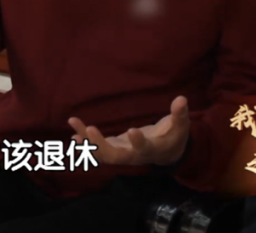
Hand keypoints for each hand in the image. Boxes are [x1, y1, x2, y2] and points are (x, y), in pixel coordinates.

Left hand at [68, 96, 189, 166]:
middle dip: (101, 145)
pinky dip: (86, 144)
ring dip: (87, 142)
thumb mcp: (181, 126)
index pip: (144, 149)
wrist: (166, 154)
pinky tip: (74, 135)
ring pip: (102, 154)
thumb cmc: (174, 137)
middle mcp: (134, 156)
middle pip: (115, 156)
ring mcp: (123, 154)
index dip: (138, 142)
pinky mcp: (115, 149)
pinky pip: (98, 151)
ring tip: (74, 129)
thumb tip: (181, 99)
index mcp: (151, 150)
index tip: (132, 130)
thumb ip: (180, 114)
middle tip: (90, 129)